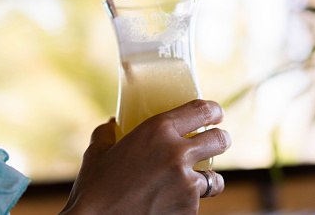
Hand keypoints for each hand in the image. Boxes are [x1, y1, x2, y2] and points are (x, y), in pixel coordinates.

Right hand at [59, 99, 230, 214]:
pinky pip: (198, 202)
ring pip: (215, 178)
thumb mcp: (97, 153)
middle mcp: (177, 153)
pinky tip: (170, 203)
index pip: (202, 110)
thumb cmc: (93, 189)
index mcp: (157, 131)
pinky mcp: (189, 209)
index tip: (216, 113)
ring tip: (193, 181)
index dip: (214, 110)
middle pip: (220, 140)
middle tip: (215, 142)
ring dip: (208, 178)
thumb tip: (112, 123)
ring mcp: (186, 184)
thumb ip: (107, 133)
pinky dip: (188, 202)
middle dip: (221, 140)